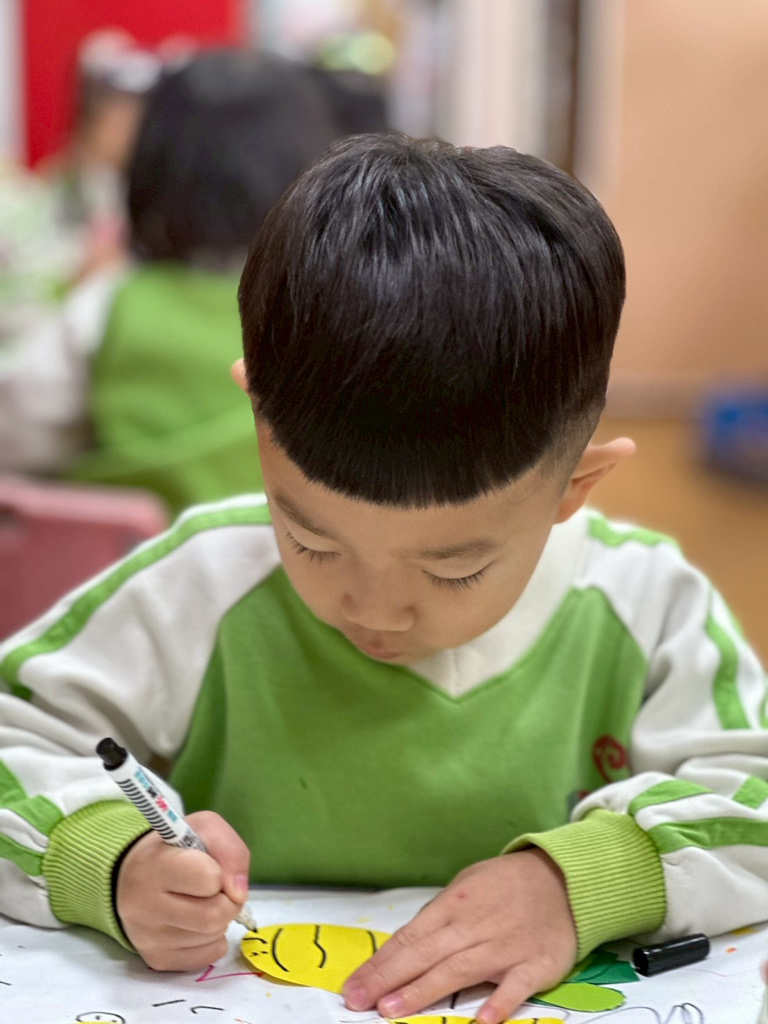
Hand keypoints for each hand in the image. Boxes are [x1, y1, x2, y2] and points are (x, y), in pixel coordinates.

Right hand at [116, 810, 250, 969]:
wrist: (134, 876)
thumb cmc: (175, 849)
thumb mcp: (205, 829)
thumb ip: (230, 850)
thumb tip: (239, 893)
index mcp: (156, 865)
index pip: (208, 878)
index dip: (219, 873)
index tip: (210, 868)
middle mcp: (145, 906)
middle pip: (214, 915)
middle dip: (228, 901)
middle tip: (218, 891)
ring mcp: (149, 937)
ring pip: (212, 936)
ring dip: (221, 919)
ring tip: (203, 902)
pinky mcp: (156, 959)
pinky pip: (208, 956)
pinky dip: (214, 939)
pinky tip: (198, 924)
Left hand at [342, 848, 577, 1023]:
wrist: (562, 878)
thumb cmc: (506, 884)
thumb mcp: (467, 887)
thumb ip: (440, 917)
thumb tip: (407, 946)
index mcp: (454, 905)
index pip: (409, 937)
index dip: (379, 964)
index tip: (353, 985)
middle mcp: (473, 926)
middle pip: (424, 955)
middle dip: (387, 980)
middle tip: (357, 1001)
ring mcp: (504, 946)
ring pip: (457, 971)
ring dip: (422, 992)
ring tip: (391, 1011)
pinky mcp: (535, 965)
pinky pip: (514, 988)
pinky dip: (498, 1004)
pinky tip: (480, 1022)